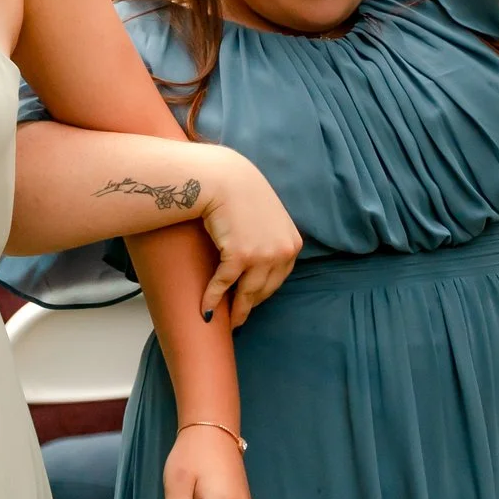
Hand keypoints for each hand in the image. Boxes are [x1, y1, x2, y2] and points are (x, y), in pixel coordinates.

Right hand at [195, 149, 301, 327]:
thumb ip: (272, 236)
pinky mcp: (240, 255)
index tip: (252, 301)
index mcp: (292, 243)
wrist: (224, 178)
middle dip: (250, 305)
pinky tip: (206, 310)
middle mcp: (282, 252)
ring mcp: (262, 255)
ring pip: (247, 292)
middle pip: (264, 289)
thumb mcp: (269, 215)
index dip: (263, 292)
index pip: (279, 278)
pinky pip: (225, 284)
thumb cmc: (241, 193)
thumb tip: (263, 256)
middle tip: (238, 317)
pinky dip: (213, 298)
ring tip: (227, 321)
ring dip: (236, 310)